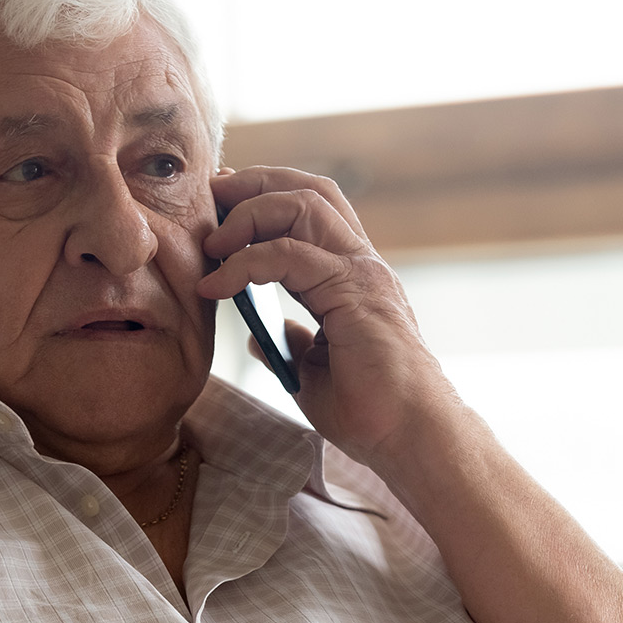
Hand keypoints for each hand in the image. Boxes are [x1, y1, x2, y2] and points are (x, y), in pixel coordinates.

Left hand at [197, 166, 458, 467]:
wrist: (412, 439)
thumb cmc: (373, 413)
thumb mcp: (313, 373)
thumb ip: (293, 344)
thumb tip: (259, 336)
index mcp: (353, 278)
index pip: (312, 211)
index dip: (265, 198)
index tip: (220, 207)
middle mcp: (362, 265)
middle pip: (309, 190)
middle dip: (255, 183)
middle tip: (210, 195)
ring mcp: (362, 274)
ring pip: (303, 205)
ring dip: (249, 213)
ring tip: (213, 242)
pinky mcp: (353, 293)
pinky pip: (288, 257)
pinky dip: (244, 264)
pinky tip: (216, 286)